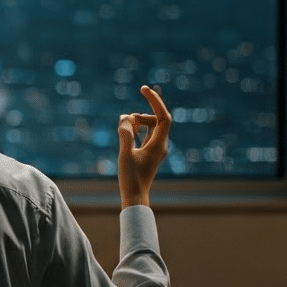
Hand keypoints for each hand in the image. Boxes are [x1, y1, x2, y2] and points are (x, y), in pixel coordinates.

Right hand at [117, 85, 171, 208]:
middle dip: (139, 116)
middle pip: (154, 120)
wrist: (135, 198)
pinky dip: (137, 130)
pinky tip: (127, 132)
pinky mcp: (149, 153)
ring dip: (136, 123)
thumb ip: (125, 134)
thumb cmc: (130, 178)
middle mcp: (161, 145)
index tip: (143, 89)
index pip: (163, 116)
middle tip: (124, 125)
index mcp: (159, 144)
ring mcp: (156, 149)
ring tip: (123, 131)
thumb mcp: (124, 154)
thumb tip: (125, 118)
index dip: (155, 101)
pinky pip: (146, 134)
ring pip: (150, 126)